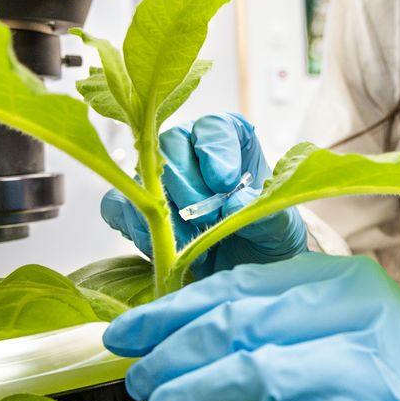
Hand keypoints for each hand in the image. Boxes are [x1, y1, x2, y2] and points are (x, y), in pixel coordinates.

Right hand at [100, 112, 306, 276]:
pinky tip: (164, 247)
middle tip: (206, 217)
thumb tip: (234, 203)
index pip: (214, 127)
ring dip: (163, 210)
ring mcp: (160, 180)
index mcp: (231, 141)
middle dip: (187, 184)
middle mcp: (191, 152)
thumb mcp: (282, 229)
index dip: (215, 150)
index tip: (225, 182)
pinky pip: (117, 205)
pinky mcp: (136, 210)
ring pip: (141, 174)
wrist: (249, 273)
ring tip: (189, 240)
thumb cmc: (269, 240)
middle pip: (171, 145)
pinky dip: (136, 227)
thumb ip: (265, 213)